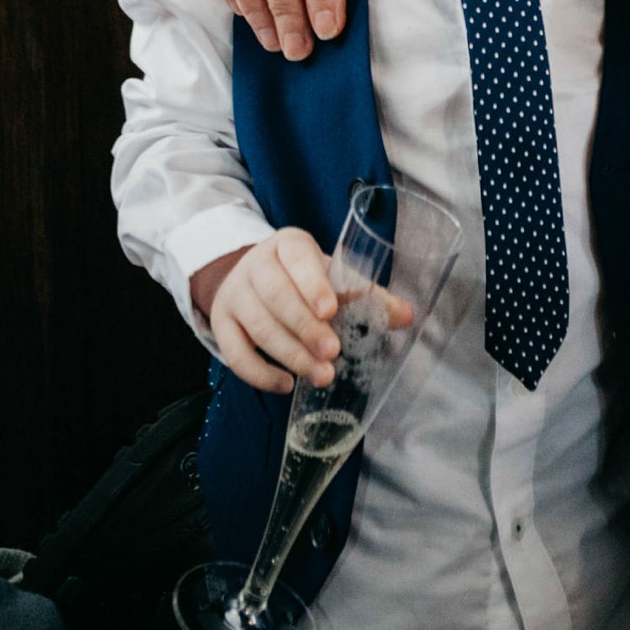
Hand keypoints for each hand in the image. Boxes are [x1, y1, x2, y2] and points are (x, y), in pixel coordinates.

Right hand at [196, 235, 414, 395]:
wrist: (251, 277)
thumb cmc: (300, 278)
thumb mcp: (330, 275)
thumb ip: (365, 295)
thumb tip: (407, 316)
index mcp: (287, 245)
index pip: (297, 257)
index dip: (312, 283)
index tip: (330, 310)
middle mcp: (256, 264)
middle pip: (277, 296)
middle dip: (305, 328)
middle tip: (332, 354)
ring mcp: (235, 294)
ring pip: (258, 325)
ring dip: (290, 353)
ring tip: (319, 374)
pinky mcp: (222, 324)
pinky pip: (234, 352)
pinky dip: (259, 373)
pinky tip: (285, 384)